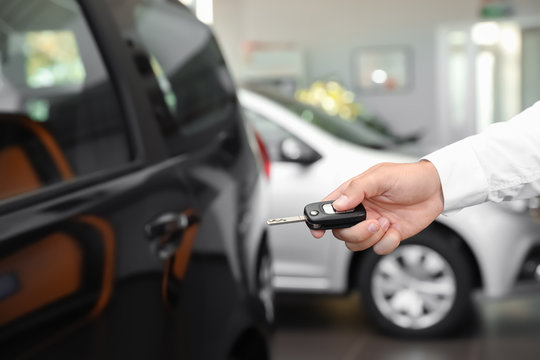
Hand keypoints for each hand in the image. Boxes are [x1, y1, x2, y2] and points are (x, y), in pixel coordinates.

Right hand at [311, 160, 443, 254]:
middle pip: (341, 232)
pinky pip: (378, 249)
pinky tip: (395, 229)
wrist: (437, 190)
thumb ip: (357, 189)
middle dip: (356, 232)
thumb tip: (338, 204)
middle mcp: (360, 211)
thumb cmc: (409, 177)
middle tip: (373, 222)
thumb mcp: (381, 176)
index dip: (318, 220)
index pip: (328, 208)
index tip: (317, 231)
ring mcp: (373, 224)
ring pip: (356, 244)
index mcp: (353, 194)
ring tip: (386, 223)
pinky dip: (387, 243)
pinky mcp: (387, 235)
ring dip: (371, 237)